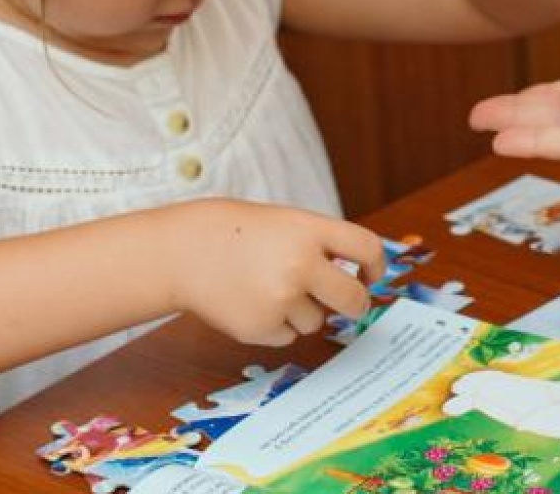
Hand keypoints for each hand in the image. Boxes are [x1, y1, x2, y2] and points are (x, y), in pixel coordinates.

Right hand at [160, 201, 384, 346]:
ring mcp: (281, 298)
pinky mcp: (262, 327)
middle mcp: (300, 264)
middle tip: (348, 303)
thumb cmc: (238, 235)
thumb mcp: (285, 224)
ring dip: (301, 310)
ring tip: (266, 287)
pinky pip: (288, 336)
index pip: (366, 248)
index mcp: (309, 230)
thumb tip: (358, 283)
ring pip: (316, 320)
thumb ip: (321, 247)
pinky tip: (251, 303)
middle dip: (355, 304)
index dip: (376, 265)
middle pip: (353, 299)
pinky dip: (276, 325)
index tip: (371, 275)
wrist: (184, 251)